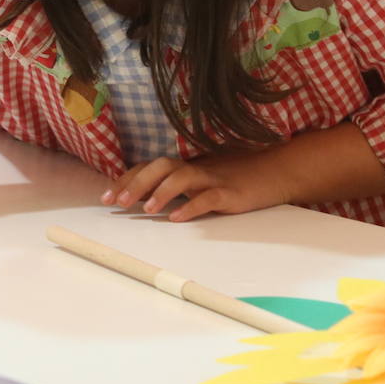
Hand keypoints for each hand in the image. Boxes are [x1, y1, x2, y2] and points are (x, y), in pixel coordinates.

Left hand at [99, 151, 288, 222]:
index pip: (150, 167)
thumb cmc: (240, 175)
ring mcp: (214, 178)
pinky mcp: (231, 192)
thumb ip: (181, 184)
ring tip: (146, 209)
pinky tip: (177, 218)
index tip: (106, 196)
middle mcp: (197, 167)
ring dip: (161, 192)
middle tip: (116, 203)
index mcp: (188, 165)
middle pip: (160, 167)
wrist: (278, 170)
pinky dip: (192, 207)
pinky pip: (208, 198)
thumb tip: (149, 196)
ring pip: (182, 178)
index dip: (127, 179)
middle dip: (135, 183)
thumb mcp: (206, 177)